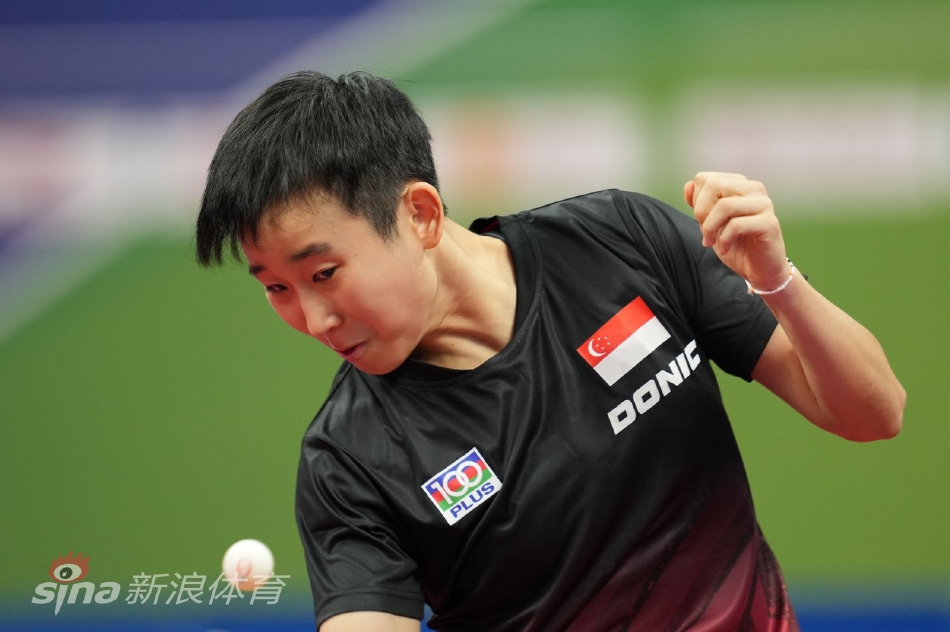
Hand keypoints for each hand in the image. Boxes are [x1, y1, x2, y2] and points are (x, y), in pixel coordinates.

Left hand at [684, 172, 790, 290]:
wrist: (759, 270)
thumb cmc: (735, 244)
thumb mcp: (710, 223)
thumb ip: (699, 204)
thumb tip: (688, 185)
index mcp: (739, 184)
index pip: (705, 179)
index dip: (696, 202)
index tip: (701, 221)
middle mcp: (754, 188)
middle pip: (714, 186)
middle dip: (701, 212)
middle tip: (705, 232)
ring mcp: (764, 204)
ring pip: (725, 205)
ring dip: (711, 228)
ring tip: (711, 242)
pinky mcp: (770, 222)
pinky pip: (736, 224)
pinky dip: (723, 239)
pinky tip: (724, 249)